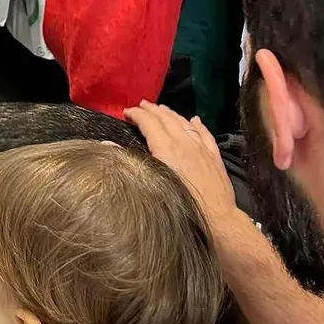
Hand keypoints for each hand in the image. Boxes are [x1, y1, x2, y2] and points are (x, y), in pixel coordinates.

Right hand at [124, 101, 236, 227]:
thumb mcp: (150, 185)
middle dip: (152, 110)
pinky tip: (194, 120)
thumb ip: (130, 162)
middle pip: (166, 119)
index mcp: (167, 149)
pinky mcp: (213, 157)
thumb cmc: (180, 207)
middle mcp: (184, 143)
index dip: (137, 115)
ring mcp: (201, 148)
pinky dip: (197, 125)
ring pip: (185, 123)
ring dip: (171, 114)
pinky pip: (205, 134)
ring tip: (162, 109)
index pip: (149, 123)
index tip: (126, 112)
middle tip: (141, 105)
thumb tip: (108, 144)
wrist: (215, 218)